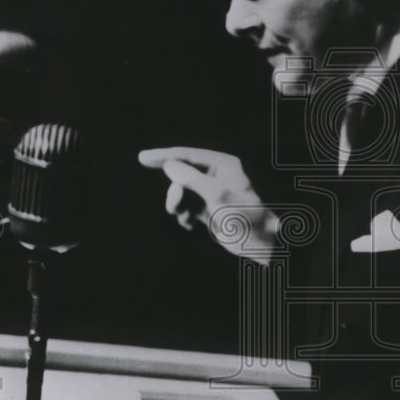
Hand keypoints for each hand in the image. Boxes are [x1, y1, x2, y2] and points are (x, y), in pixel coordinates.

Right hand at [138, 146, 279, 261]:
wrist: (258, 244)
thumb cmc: (243, 216)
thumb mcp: (217, 195)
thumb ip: (192, 178)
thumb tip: (168, 165)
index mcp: (223, 164)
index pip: (187, 155)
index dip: (164, 155)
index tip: (142, 158)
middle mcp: (216, 174)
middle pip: (181, 174)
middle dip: (175, 191)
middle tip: (174, 207)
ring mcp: (211, 191)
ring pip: (181, 192)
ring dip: (178, 205)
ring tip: (185, 219)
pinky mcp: (208, 208)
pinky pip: (186, 206)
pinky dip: (184, 214)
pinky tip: (190, 224)